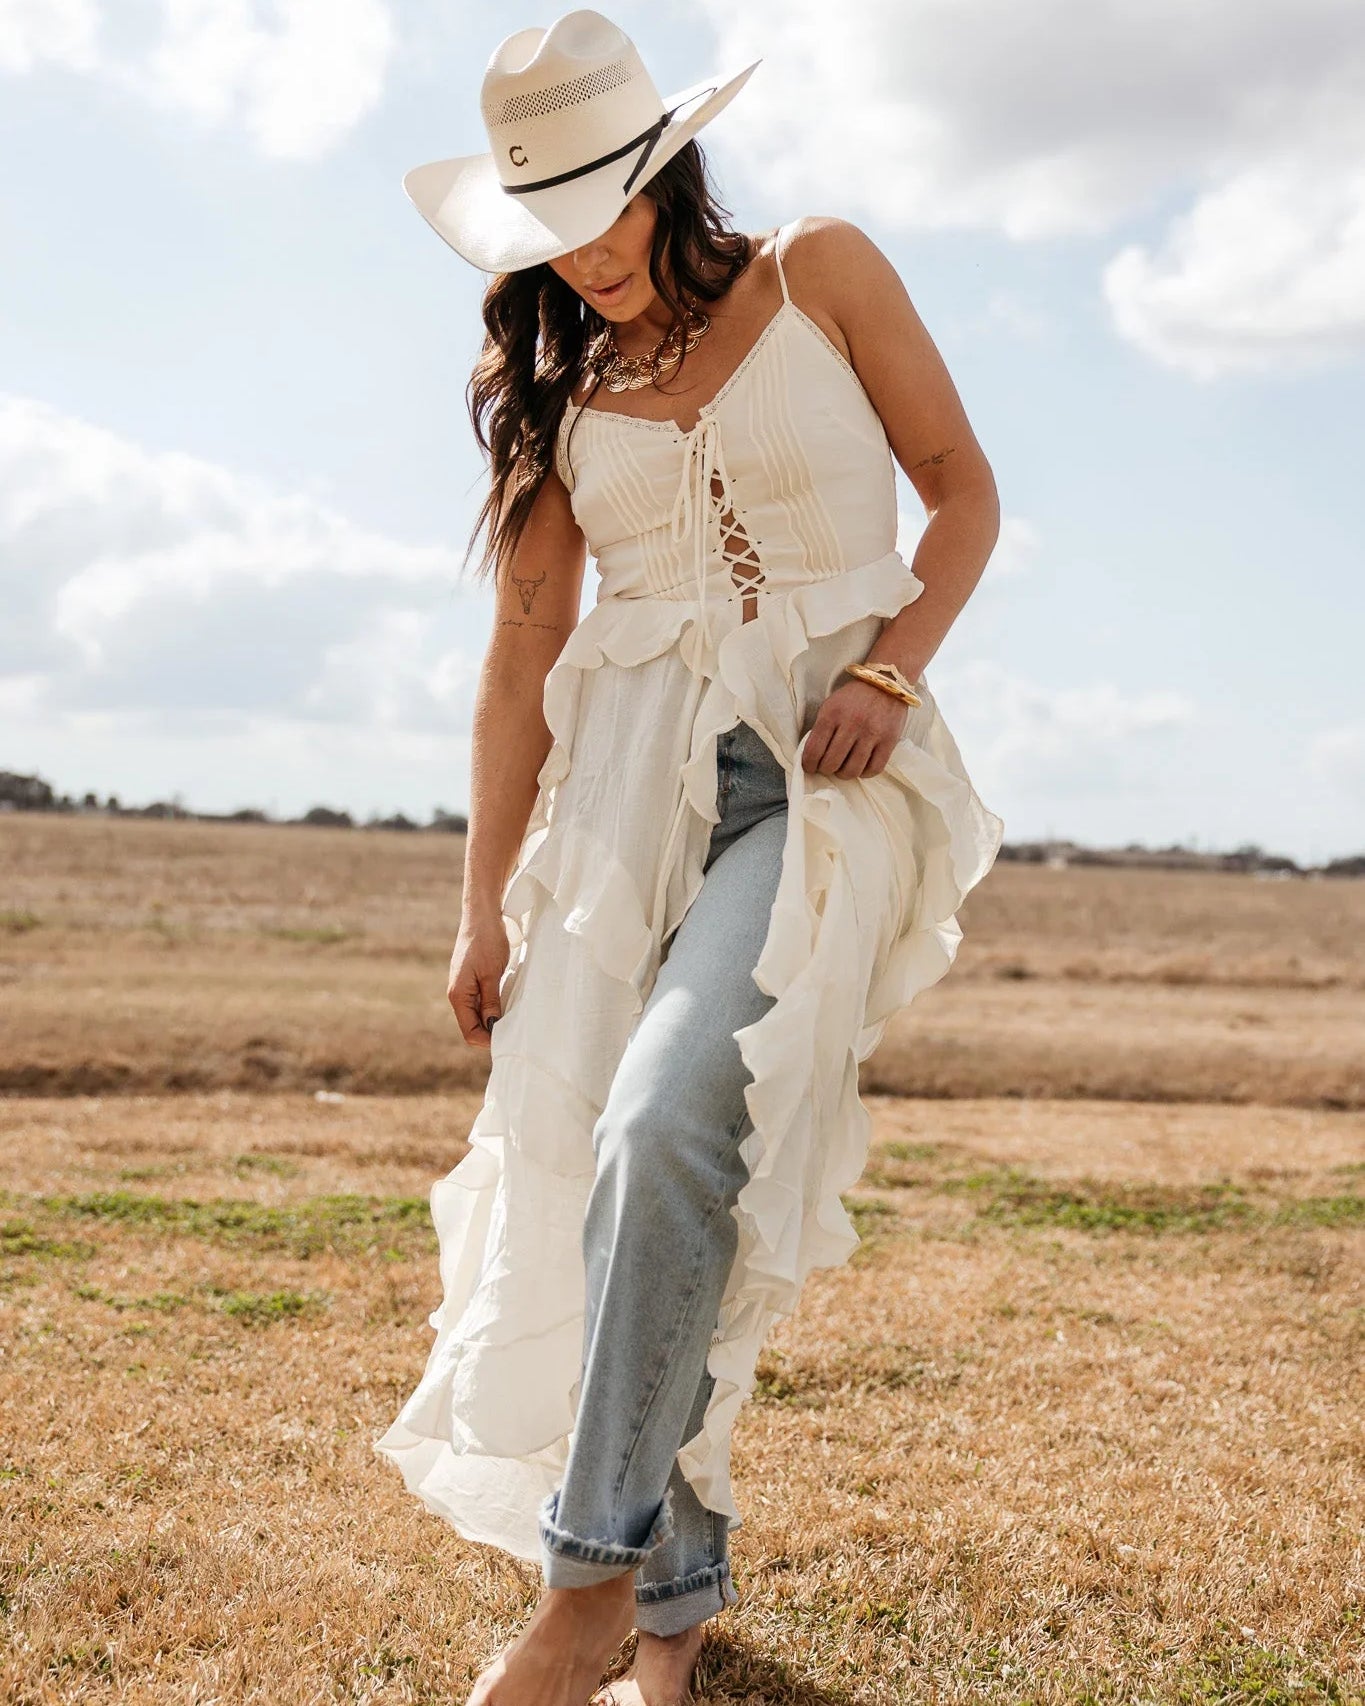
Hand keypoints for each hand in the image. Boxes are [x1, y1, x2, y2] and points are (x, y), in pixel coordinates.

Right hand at [447, 908, 509, 1049]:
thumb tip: (492, 1028)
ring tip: (513, 1019)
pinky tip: (506, 1004)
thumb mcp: (492, 974)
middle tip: (514, 1031)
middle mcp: (458, 994)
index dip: (488, 1040)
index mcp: (458, 995)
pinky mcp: (471, 980)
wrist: (481, 915)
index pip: (470, 1032)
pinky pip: (480, 1002)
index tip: (509, 1038)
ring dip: (492, 1020)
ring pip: (477, 1015)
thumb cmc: (486, 941)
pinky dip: (492, 1007)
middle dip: (491, 1032)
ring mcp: (464, 987)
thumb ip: (491, 1002)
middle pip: (472, 1026)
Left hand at [800, 676, 910, 778]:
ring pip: (852, 770)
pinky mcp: (889, 740)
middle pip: (831, 763)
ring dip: (843, 774)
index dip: (808, 765)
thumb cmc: (854, 697)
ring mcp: (872, 733)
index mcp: (832, 714)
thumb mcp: (831, 705)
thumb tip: (813, 756)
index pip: (814, 750)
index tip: (810, 767)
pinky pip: (874, 769)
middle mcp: (851, 724)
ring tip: (843, 768)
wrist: (886, 683)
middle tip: (827, 767)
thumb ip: (821, 728)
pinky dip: (864, 773)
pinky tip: (860, 767)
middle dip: (825, 770)